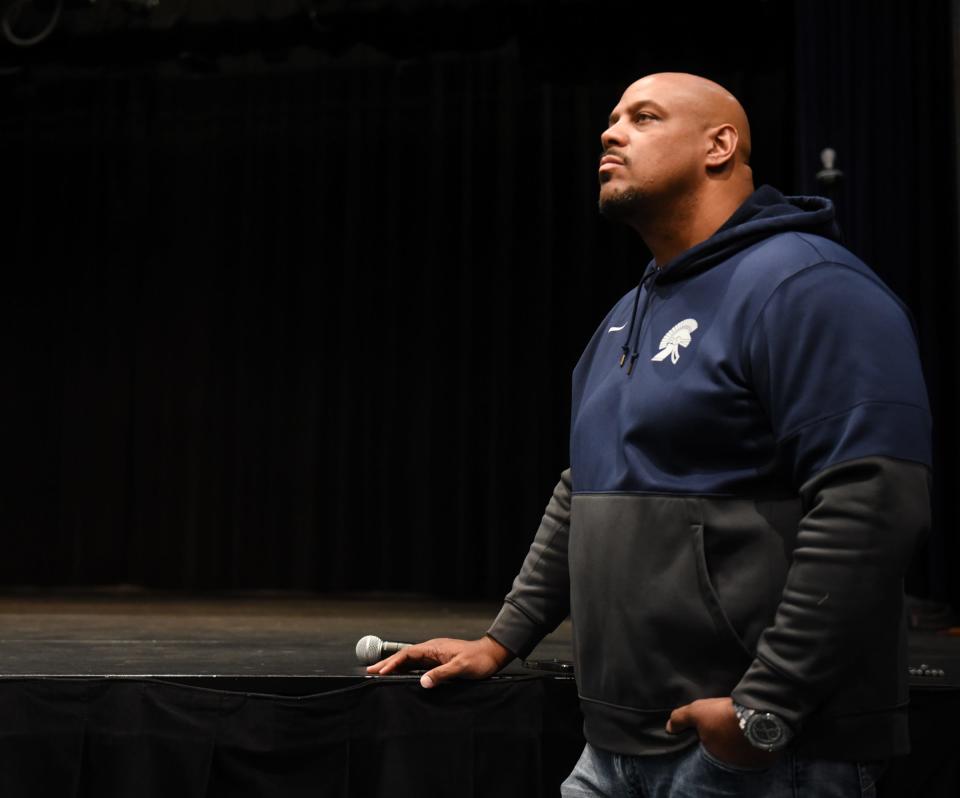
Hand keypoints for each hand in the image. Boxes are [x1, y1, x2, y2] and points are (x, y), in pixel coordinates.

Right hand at [365, 635, 512, 688]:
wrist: (492, 655)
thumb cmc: (478, 660)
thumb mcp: (460, 668)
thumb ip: (441, 674)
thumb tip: (423, 682)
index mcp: (434, 648)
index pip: (408, 655)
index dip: (392, 663)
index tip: (380, 671)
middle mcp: (432, 650)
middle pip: (405, 657)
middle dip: (388, 664)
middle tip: (371, 671)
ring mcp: (436, 656)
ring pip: (411, 661)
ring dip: (396, 667)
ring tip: (381, 674)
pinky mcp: (440, 662)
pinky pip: (418, 666)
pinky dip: (407, 670)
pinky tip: (402, 676)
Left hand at [666, 697, 779, 769]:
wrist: (760, 711)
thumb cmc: (724, 715)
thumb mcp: (697, 711)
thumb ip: (680, 719)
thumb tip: (669, 728)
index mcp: (716, 757)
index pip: (709, 754)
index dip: (707, 743)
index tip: (709, 733)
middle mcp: (735, 765)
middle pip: (726, 755)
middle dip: (724, 743)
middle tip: (724, 730)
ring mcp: (752, 763)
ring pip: (742, 754)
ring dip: (740, 744)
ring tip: (738, 729)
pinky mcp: (767, 757)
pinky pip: (757, 752)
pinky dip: (754, 743)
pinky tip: (752, 731)